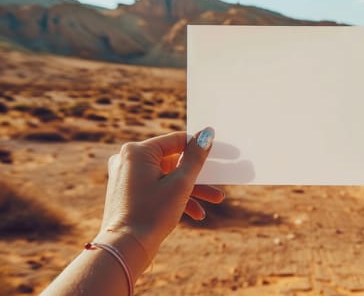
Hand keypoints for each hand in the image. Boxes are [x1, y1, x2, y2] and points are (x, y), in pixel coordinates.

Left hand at [100, 128, 222, 259]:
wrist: (125, 249)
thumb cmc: (153, 213)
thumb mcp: (181, 182)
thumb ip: (196, 156)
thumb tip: (206, 134)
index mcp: (137, 151)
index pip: (176, 140)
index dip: (199, 148)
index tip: (218, 155)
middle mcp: (127, 159)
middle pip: (172, 161)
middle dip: (197, 176)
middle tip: (218, 180)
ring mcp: (125, 176)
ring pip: (166, 176)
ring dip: (189, 189)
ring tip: (214, 201)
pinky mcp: (127, 191)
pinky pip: (155, 187)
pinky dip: (173, 197)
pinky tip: (195, 213)